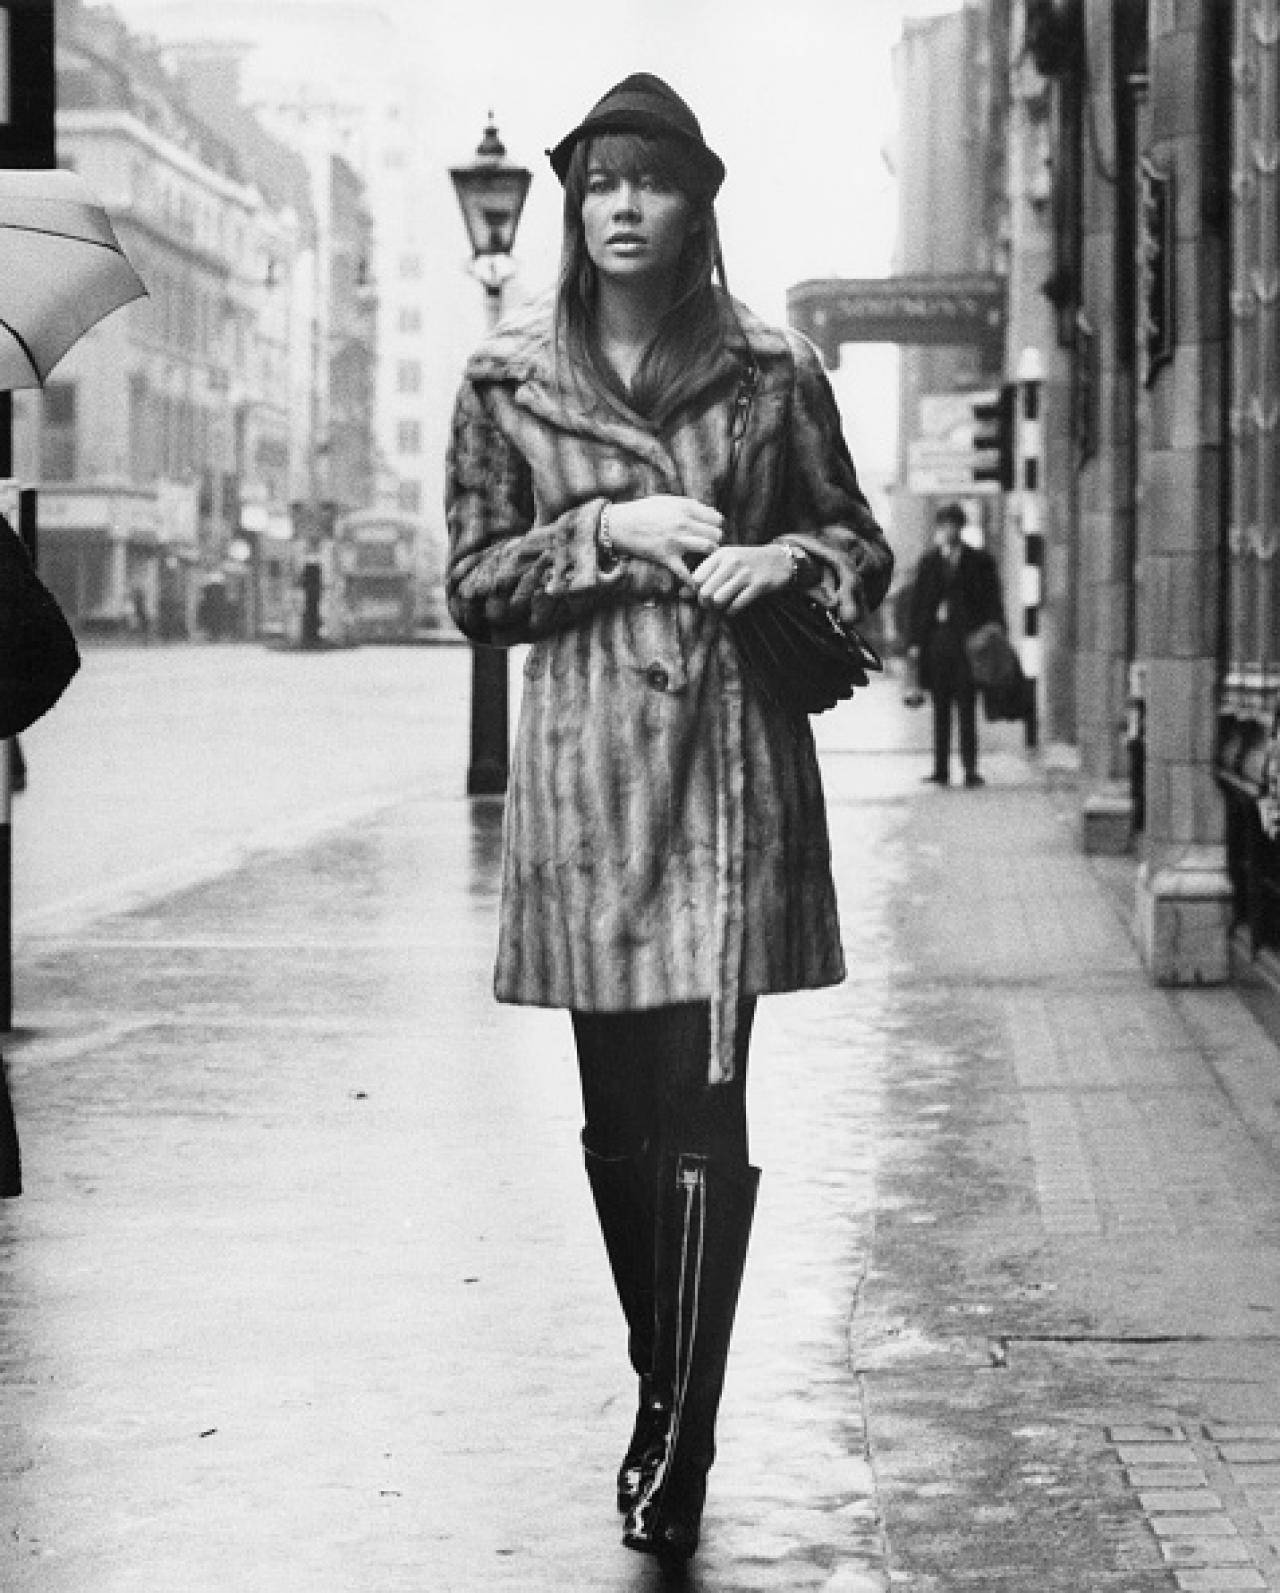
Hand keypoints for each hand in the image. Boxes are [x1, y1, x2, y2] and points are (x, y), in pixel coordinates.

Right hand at [606, 496, 723, 587]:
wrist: (619, 525)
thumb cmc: (643, 511)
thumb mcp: (667, 500)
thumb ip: (688, 506)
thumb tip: (709, 513)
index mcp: (685, 508)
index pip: (717, 519)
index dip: (716, 526)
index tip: (711, 532)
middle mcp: (684, 523)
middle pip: (716, 534)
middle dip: (715, 541)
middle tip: (709, 546)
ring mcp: (676, 541)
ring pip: (708, 548)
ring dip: (709, 556)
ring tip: (704, 559)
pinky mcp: (666, 557)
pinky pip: (686, 572)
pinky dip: (692, 580)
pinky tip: (696, 584)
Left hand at [688, 543, 792, 613]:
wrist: (779, 560)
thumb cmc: (747, 561)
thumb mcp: (725, 562)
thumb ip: (704, 575)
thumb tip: (681, 594)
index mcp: (721, 554)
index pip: (696, 578)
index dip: (695, 591)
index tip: (701, 593)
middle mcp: (732, 562)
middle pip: (705, 592)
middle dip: (705, 603)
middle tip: (710, 604)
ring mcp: (746, 574)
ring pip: (718, 600)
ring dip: (718, 608)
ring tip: (721, 606)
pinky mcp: (758, 585)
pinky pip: (736, 605)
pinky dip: (731, 611)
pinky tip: (733, 608)